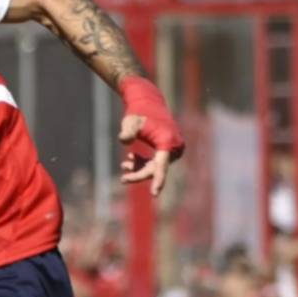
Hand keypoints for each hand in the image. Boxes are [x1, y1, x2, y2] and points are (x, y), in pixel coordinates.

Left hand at [118, 77, 184, 195]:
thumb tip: (124, 141)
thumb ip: (127, 132)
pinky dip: (143, 162)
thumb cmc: (137, 113)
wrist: (147, 102)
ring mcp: (173, 148)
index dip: (157, 180)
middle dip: (139, 174)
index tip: (154, 194)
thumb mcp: (129, 122)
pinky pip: (156, 162)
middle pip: (155, 169)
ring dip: (139, 167)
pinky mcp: (168, 148)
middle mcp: (174, 147)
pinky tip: (130, 158)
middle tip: (123, 178)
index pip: (161, 166)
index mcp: (167, 142)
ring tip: (124, 164)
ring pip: (155, 166)